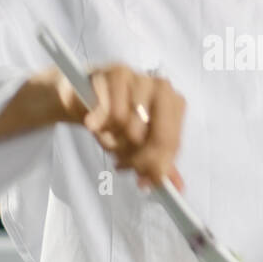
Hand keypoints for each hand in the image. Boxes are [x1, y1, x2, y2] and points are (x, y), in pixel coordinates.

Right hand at [55, 63, 186, 191]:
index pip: (172, 142)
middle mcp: (162, 87)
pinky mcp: (116, 73)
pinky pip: (110, 112)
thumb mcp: (141, 144)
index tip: (144, 182)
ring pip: (130, 126)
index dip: (157, 166)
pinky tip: (96, 127)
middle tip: (124, 166)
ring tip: (109, 141)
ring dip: (115, 142)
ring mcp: (140, 78)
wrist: (84, 95)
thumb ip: (160, 165)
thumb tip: (178, 189)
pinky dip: (101, 127)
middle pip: (158, 135)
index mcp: (174, 103)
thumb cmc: (118, 119)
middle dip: (139, 158)